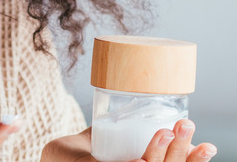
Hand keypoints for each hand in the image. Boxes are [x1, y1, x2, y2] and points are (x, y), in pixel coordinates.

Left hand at [41, 120, 217, 161]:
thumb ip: (118, 128)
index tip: (207, 145)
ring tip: (165, 131)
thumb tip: (143, 103)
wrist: (52, 158)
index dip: (195, 160)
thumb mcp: (102, 140)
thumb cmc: (77, 152)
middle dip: (181, 151)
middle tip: (184, 126)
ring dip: (160, 154)